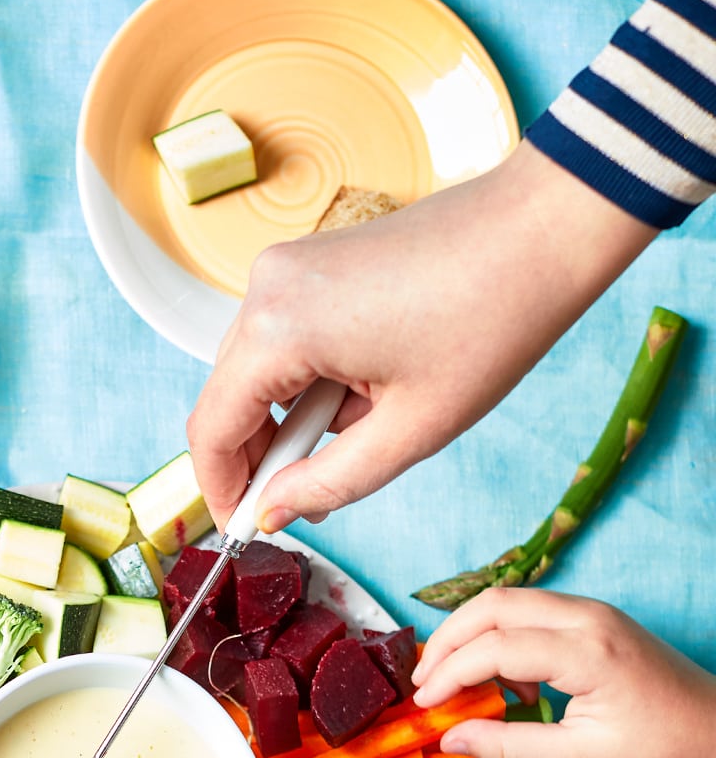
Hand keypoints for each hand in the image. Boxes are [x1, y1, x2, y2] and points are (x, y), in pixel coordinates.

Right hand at [186, 142, 653, 531]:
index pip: (212, 429)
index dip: (223, 490)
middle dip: (266, 454)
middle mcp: (266, 288)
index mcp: (280, 328)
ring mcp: (287, 266)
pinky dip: (316, 378)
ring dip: (299, 417)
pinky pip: (288, 338)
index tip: (247, 528)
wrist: (545, 228)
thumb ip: (327, 482)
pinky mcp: (312, 259)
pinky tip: (375, 386)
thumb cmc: (493, 321)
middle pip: (229, 398)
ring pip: (261, 371)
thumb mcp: (410, 432)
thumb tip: (274, 513)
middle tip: (314, 498)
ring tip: (374, 426)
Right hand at [411, 586, 715, 757]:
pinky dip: (500, 636)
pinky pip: (531, 611)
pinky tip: (501, 681)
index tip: (424, 705)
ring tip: (450, 680)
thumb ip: (508, 746)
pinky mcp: (594, 616)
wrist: (715, 730)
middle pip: (493, 604)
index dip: (449, 674)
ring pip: (509, 600)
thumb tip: (450, 739)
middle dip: (448, 640)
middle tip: (423, 682)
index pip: (495, 646)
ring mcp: (593, 610)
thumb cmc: (656, 749)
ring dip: (471, 634)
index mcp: (588, 652)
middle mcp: (588, 616)